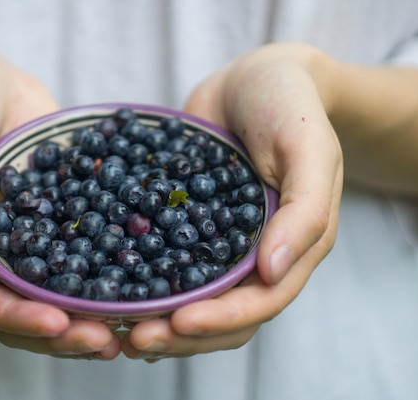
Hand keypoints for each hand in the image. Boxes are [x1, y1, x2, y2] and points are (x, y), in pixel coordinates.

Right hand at [0, 42, 120, 359]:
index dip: (21, 321)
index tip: (62, 326)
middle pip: (27, 308)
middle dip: (65, 332)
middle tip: (107, 341)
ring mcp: (33, 234)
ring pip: (61, 288)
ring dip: (91, 312)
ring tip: (131, 324)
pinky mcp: (64, 213)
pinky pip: (86, 246)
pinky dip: (111, 266)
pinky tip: (145, 275)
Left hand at [123, 43, 342, 358]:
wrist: (256, 77)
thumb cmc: (291, 106)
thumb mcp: (309, 147)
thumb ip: (305, 209)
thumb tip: (272, 271)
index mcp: (293, 245)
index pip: (260, 301)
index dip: (221, 320)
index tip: (176, 324)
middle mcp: (254, 253)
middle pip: (222, 313)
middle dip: (181, 333)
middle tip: (134, 340)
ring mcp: (218, 240)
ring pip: (191, 297)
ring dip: (158, 319)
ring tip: (117, 329)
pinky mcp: (186, 221)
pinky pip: (164, 258)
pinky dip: (141, 279)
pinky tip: (108, 289)